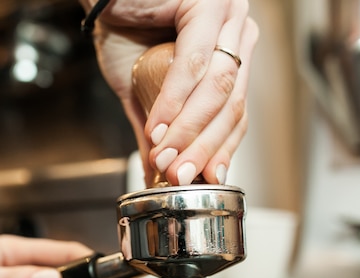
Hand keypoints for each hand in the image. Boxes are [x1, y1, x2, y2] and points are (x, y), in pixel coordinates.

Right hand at [80, 0, 258, 185]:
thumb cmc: (122, 29)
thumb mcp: (141, 88)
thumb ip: (156, 128)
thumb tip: (157, 172)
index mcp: (231, 54)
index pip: (237, 113)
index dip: (221, 149)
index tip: (205, 178)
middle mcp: (237, 33)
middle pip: (231, 105)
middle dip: (203, 147)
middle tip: (178, 175)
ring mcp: (227, 17)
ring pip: (217, 89)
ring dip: (188, 130)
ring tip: (166, 156)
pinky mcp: (207, 5)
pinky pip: (194, 63)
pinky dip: (175, 100)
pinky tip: (159, 125)